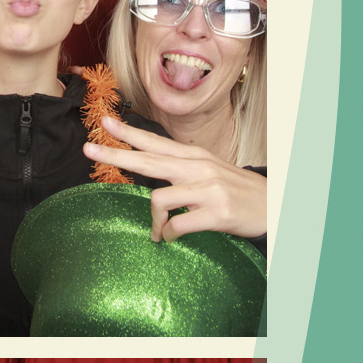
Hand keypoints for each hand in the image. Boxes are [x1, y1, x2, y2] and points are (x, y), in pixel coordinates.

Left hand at [84, 116, 265, 241]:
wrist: (274, 207)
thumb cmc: (235, 193)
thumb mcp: (208, 174)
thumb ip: (180, 171)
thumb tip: (149, 170)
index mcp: (195, 157)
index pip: (156, 142)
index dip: (129, 134)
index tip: (104, 124)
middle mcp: (199, 167)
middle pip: (150, 158)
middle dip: (116, 153)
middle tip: (88, 150)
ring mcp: (208, 189)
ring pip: (159, 198)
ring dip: (154, 222)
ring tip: (159, 232)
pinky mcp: (215, 212)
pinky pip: (177, 225)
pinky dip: (168, 235)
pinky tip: (171, 238)